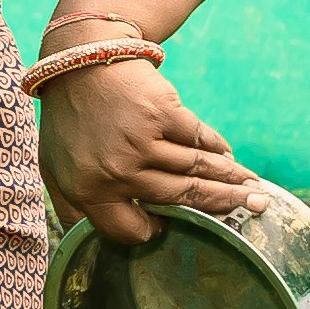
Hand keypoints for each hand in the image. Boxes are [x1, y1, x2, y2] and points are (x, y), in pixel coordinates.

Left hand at [41, 60, 250, 247]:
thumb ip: (71, 208)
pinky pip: (199, 139)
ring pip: (197, 170)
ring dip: (232, 182)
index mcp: (88, 189)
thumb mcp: (53, 168)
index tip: (164, 227)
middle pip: (179, 198)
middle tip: (253, 211)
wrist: (78, 61)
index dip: (148, 231)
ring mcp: (143, 141)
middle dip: (222, 207)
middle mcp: (118, 170)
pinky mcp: (163, 113)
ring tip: (256, 191)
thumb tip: (89, 247)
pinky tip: (230, 157)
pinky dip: (219, 149)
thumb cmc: (68, 119)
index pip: (128, 229)